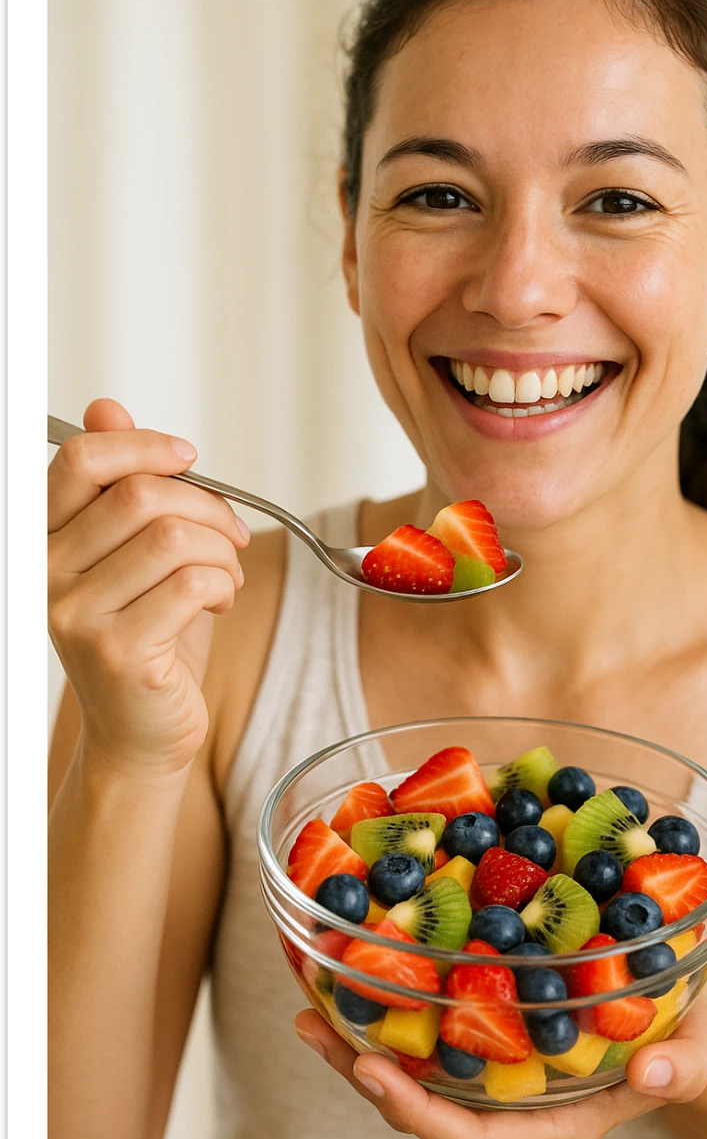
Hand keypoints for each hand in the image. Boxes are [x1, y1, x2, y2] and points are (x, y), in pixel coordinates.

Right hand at [48, 398, 249, 776]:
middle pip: (139, 495)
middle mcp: (46, 574)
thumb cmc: (146, 637)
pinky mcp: (119, 652)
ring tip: (227, 574)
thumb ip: (118, 484)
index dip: (143, 445)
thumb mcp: (131, 553)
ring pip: (171, 538)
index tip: (189, 458)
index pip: (80, 460)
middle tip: (231, 533)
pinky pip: (192, 585)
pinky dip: (224, 585)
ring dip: (221, 549)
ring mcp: (77, 616)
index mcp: (43, 539)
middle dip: (206, 505)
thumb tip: (105, 407)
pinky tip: (220, 603)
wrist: (142, 731)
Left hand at [294, 990, 706, 1138]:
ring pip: (417, 1074)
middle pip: (422, 1108)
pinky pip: (432, 1038)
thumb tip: (656, 1075)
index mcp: (555, 1125)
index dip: (417, 1114)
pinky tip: (360, 971)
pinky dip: (394, 1010)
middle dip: (364, 1075)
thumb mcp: (702, 1050)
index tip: (375, 1073)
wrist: (691, 1033)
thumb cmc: (695, 1046)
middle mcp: (513, 1110)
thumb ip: (684, 1067)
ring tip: (312, 998)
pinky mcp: (495, 1042)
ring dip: (361, 1041)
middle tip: (313, 1025)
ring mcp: (500, 1079)